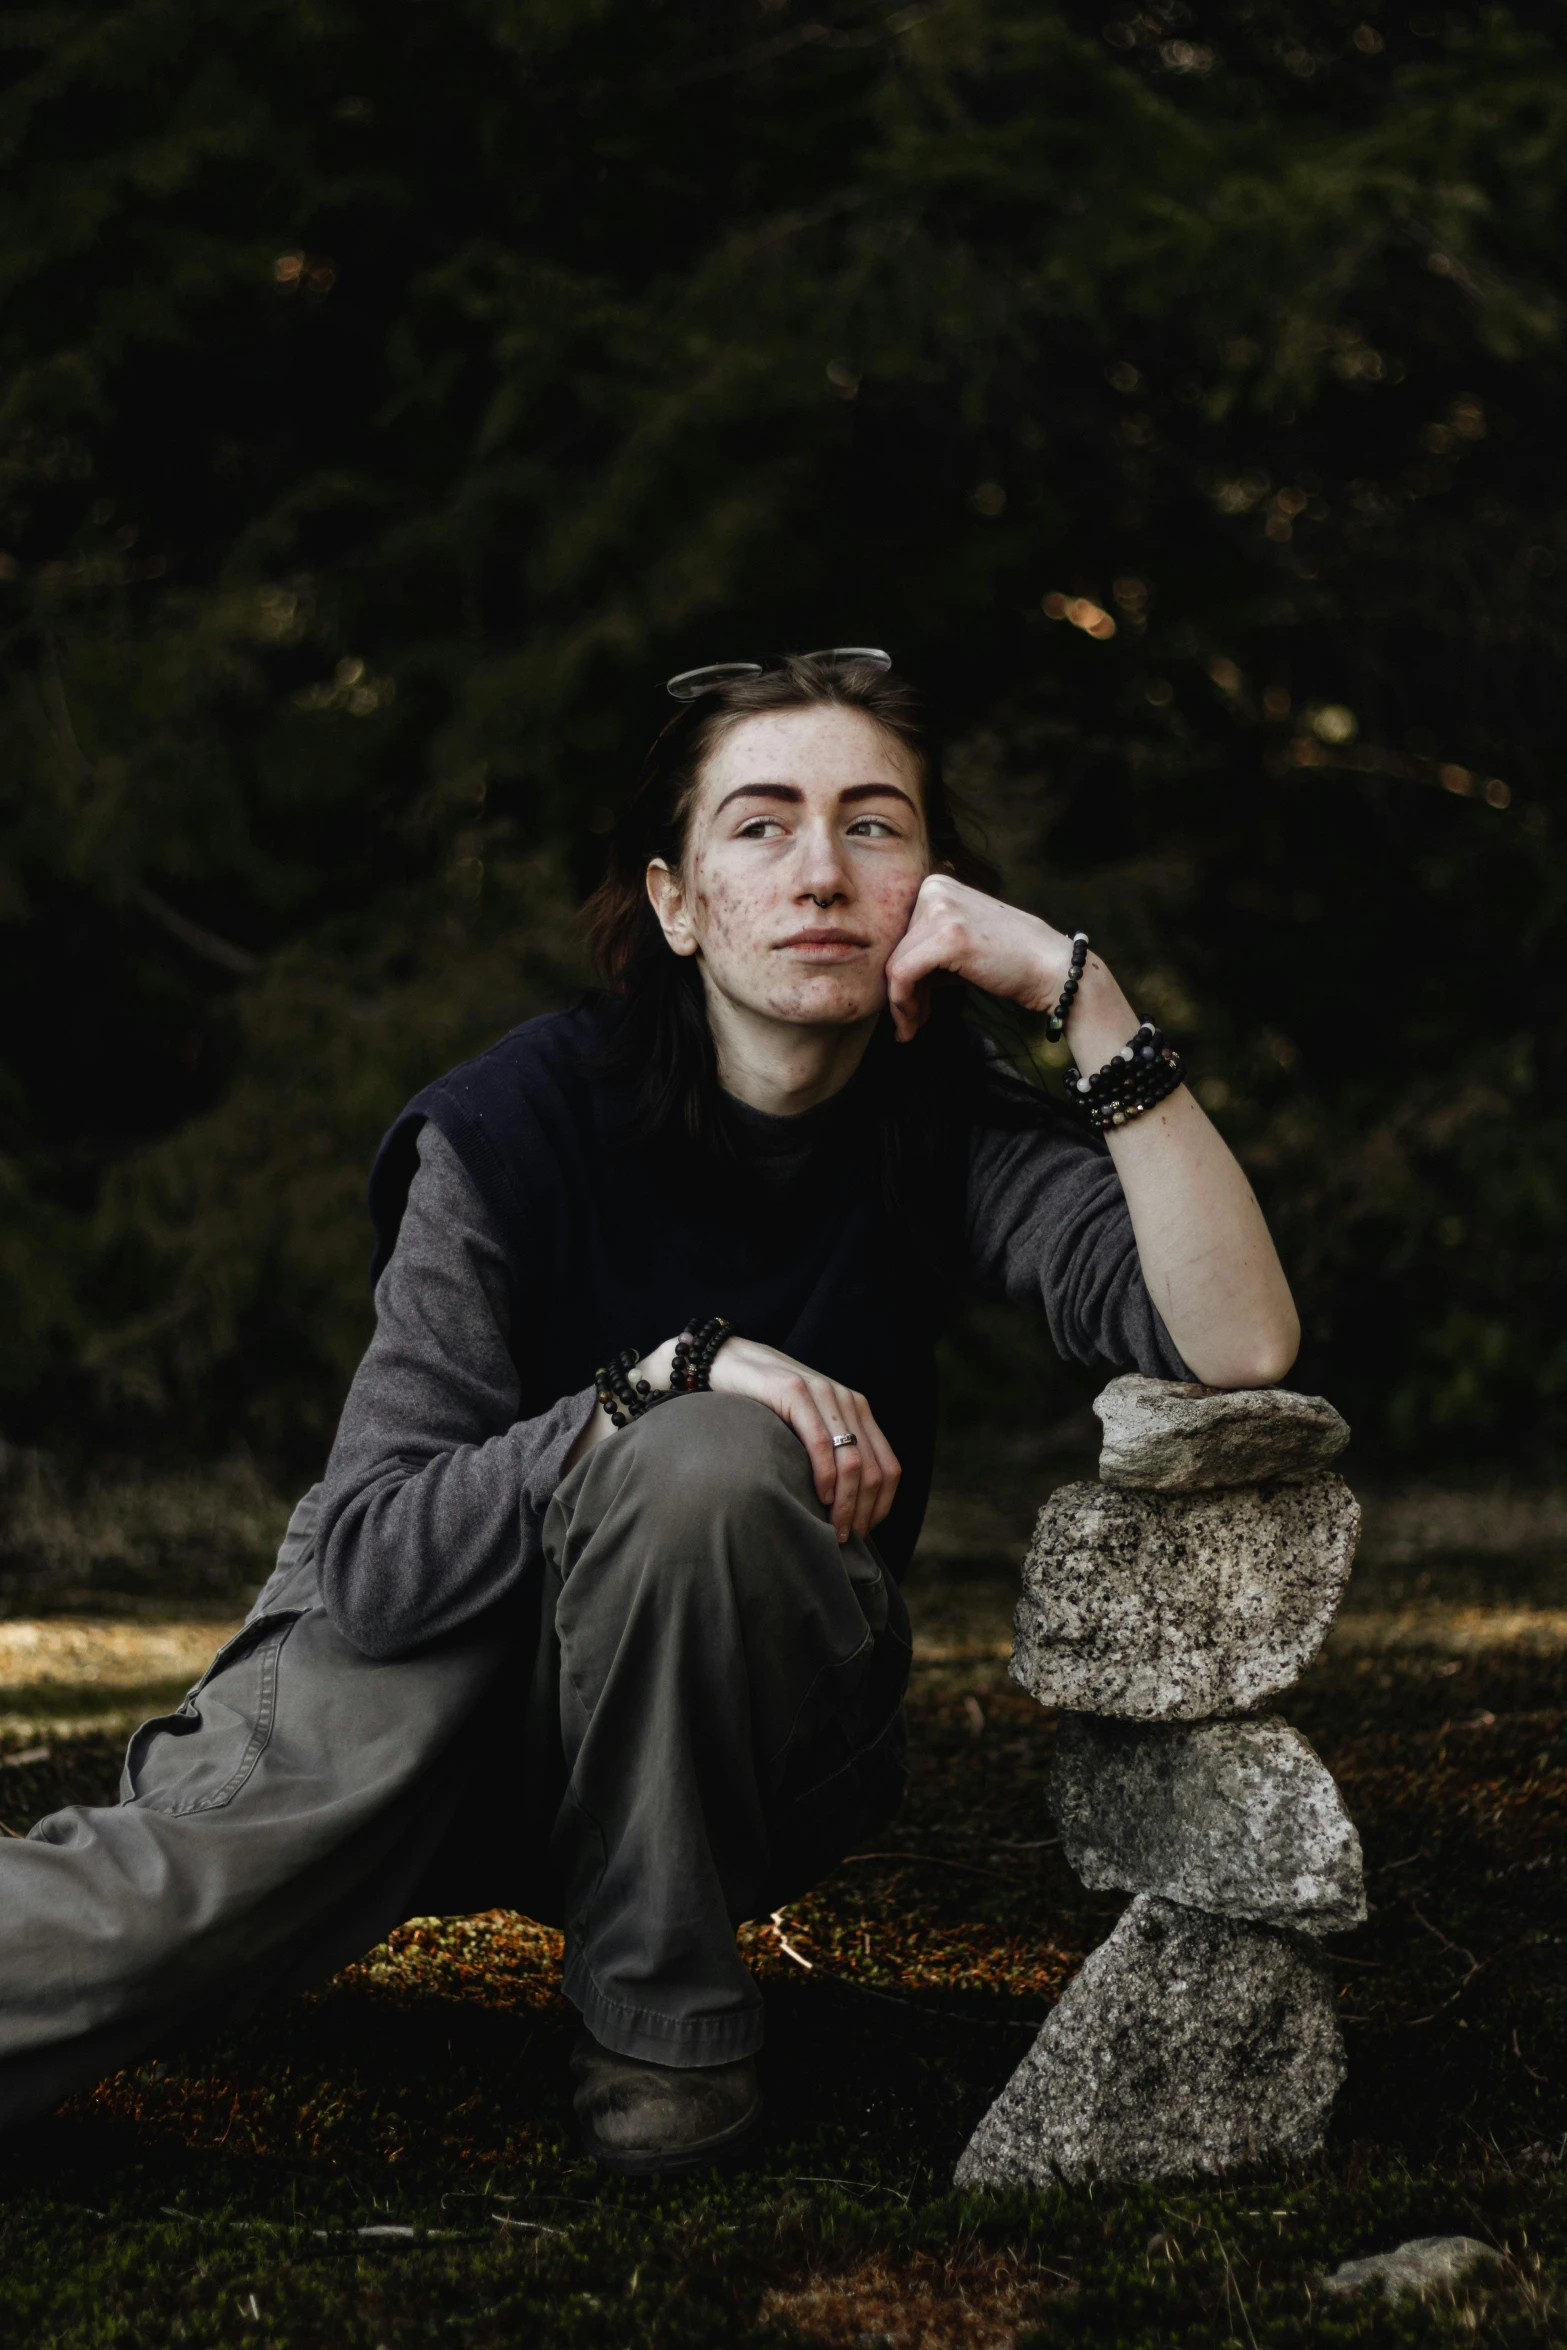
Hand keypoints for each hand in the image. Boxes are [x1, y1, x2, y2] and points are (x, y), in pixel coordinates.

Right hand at [700, 1335, 900, 1542]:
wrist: (729, 1361)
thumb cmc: (765, 1404)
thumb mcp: (808, 1425)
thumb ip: (830, 1450)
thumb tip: (845, 1505)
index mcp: (857, 1410)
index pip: (888, 1466)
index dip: (881, 1505)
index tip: (865, 1533)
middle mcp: (847, 1401)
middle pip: (872, 1468)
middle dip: (863, 1511)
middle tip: (846, 1539)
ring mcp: (822, 1394)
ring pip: (851, 1459)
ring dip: (846, 1501)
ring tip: (834, 1528)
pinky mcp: (794, 1392)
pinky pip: (820, 1441)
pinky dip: (825, 1474)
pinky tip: (819, 1496)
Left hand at [883, 873, 1074, 1041]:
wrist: (1052, 968)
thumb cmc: (1008, 962)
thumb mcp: (958, 945)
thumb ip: (924, 951)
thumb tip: (886, 980)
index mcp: (936, 884)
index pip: (897, 935)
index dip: (899, 974)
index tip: (909, 1006)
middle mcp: (934, 889)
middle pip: (894, 950)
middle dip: (900, 993)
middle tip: (910, 1024)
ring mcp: (941, 910)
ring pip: (894, 965)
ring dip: (900, 1005)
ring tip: (911, 1029)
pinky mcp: (947, 937)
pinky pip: (903, 975)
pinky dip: (902, 1005)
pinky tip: (912, 1025)